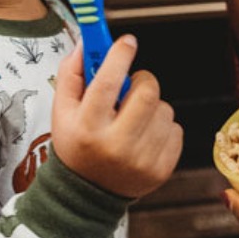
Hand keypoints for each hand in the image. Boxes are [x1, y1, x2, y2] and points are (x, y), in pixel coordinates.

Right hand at [51, 37, 182, 198]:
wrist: (87, 196)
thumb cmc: (76, 144)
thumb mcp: (63, 110)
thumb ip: (71, 73)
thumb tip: (86, 41)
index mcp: (88, 128)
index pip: (106, 83)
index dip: (119, 56)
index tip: (127, 42)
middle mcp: (115, 146)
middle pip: (146, 93)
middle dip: (143, 80)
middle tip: (133, 83)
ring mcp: (140, 160)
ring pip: (164, 109)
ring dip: (152, 106)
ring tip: (135, 118)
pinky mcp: (161, 170)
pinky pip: (176, 130)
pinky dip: (163, 126)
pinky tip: (145, 135)